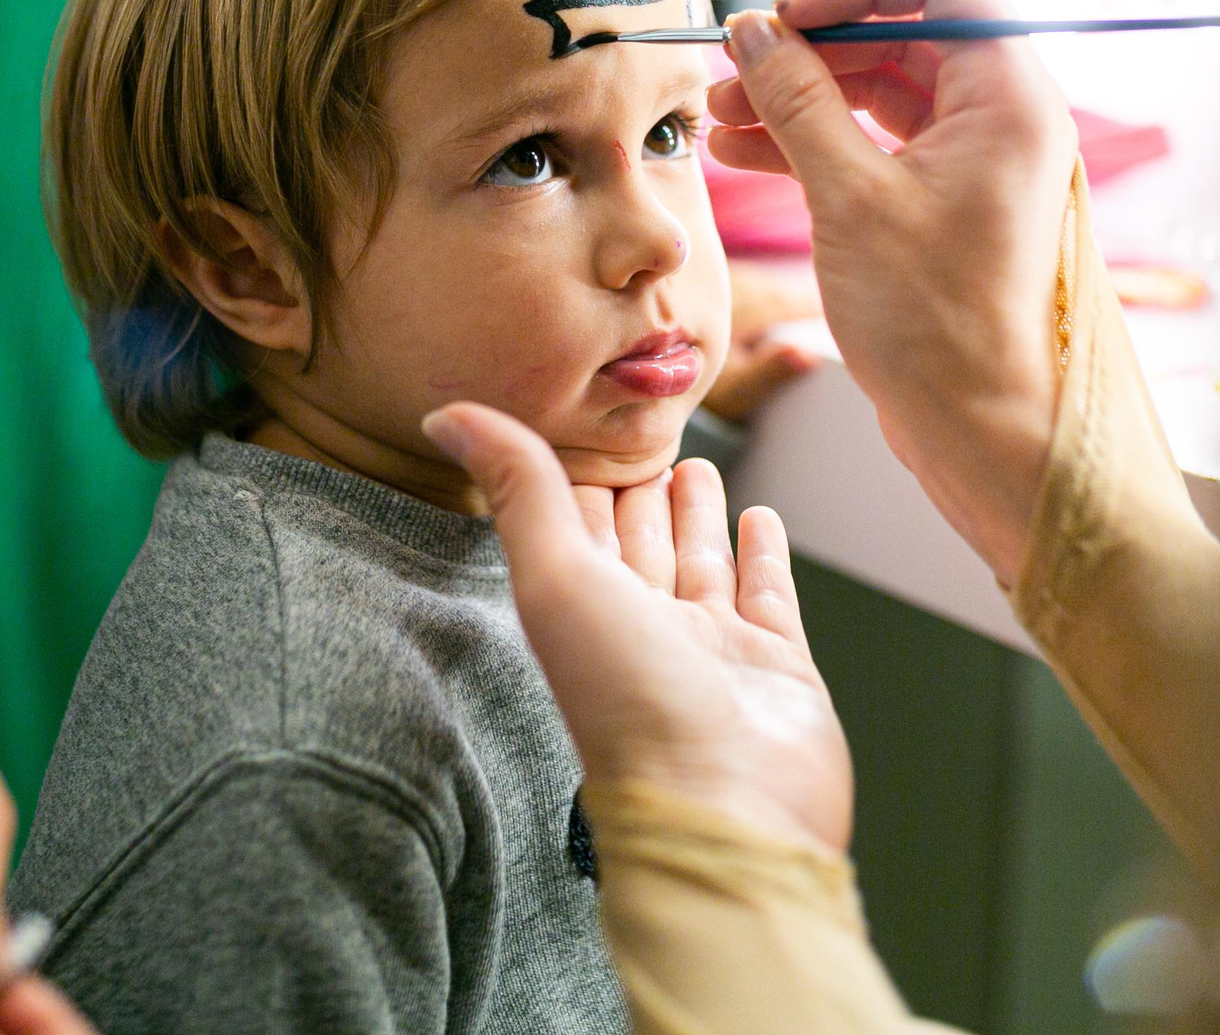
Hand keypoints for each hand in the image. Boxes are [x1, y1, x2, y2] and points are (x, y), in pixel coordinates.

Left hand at [423, 403, 851, 854]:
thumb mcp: (556, 576)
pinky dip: (762, 554)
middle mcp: (642, 626)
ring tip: (699, 464)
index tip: (575, 424)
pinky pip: (766, 594)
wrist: (724, 806)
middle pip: (638, 540)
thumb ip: (518, 486)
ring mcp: (711, 647)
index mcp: (581, 607)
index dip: (572, 473)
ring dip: (698, 513)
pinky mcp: (775, 663)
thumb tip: (444, 414)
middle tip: (646, 436)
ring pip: (700, 560)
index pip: (575, 522)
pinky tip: (762, 518)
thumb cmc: (630, 703)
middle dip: (639, 489)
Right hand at [706, 0, 1076, 583]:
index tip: (785, 15)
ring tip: (721, 117)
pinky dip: (818, 140)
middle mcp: (1005, 117)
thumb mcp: (849, 198)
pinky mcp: (949, 202)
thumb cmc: (939, 328)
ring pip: (882, 90)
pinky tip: (749, 152)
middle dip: (811, 47)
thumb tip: (755, 34)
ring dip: (802, 95)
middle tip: (734, 68)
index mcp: (1010, 96)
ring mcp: (978, 160)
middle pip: (903, 33)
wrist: (983, 430)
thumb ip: (798, 102)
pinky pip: (880, 142)